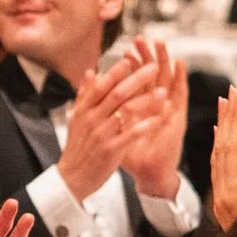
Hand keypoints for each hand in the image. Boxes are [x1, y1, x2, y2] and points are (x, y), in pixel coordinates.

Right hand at [56, 46, 165, 202]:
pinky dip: (144, 125)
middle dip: (137, 79)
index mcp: (84, 109)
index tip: (131, 59)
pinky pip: (130, 134)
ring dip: (146, 101)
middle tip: (154, 68)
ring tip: (163, 92)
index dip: (117, 72)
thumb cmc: (78, 147)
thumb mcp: (76, 119)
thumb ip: (85, 95)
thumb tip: (91, 72)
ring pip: (126, 112)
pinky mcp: (110, 150)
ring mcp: (101, 134)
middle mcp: (92, 119)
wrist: (72, 177)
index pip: (102, 85)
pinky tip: (158, 119)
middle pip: (117, 94)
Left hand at [116, 37, 188, 201]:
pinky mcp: (178, 116)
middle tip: (141, 39)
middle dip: (147, 57)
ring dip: (164, 61)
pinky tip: (179, 63)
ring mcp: (168, 110)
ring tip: (160, 43)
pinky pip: (181, 94)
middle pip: (152, 76)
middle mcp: (155, 106)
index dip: (132, 65)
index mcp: (140, 108)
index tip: (126, 49)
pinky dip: (180, 78)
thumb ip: (105, 111)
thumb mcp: (114, 129)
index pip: (136, 81)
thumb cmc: (131, 154)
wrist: (148, 174)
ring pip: (167, 79)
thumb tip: (92, 94)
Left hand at [210, 85, 236, 228]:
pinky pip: (220, 170)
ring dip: (224, 130)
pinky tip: (227, 135)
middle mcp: (223, 199)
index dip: (236, 121)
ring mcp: (222, 203)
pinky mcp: (226, 206)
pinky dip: (223, 149)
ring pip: (218, 159)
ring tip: (227, 105)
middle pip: (221, 150)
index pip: (232, 150)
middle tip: (231, 91)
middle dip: (227, 119)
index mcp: (235, 197)